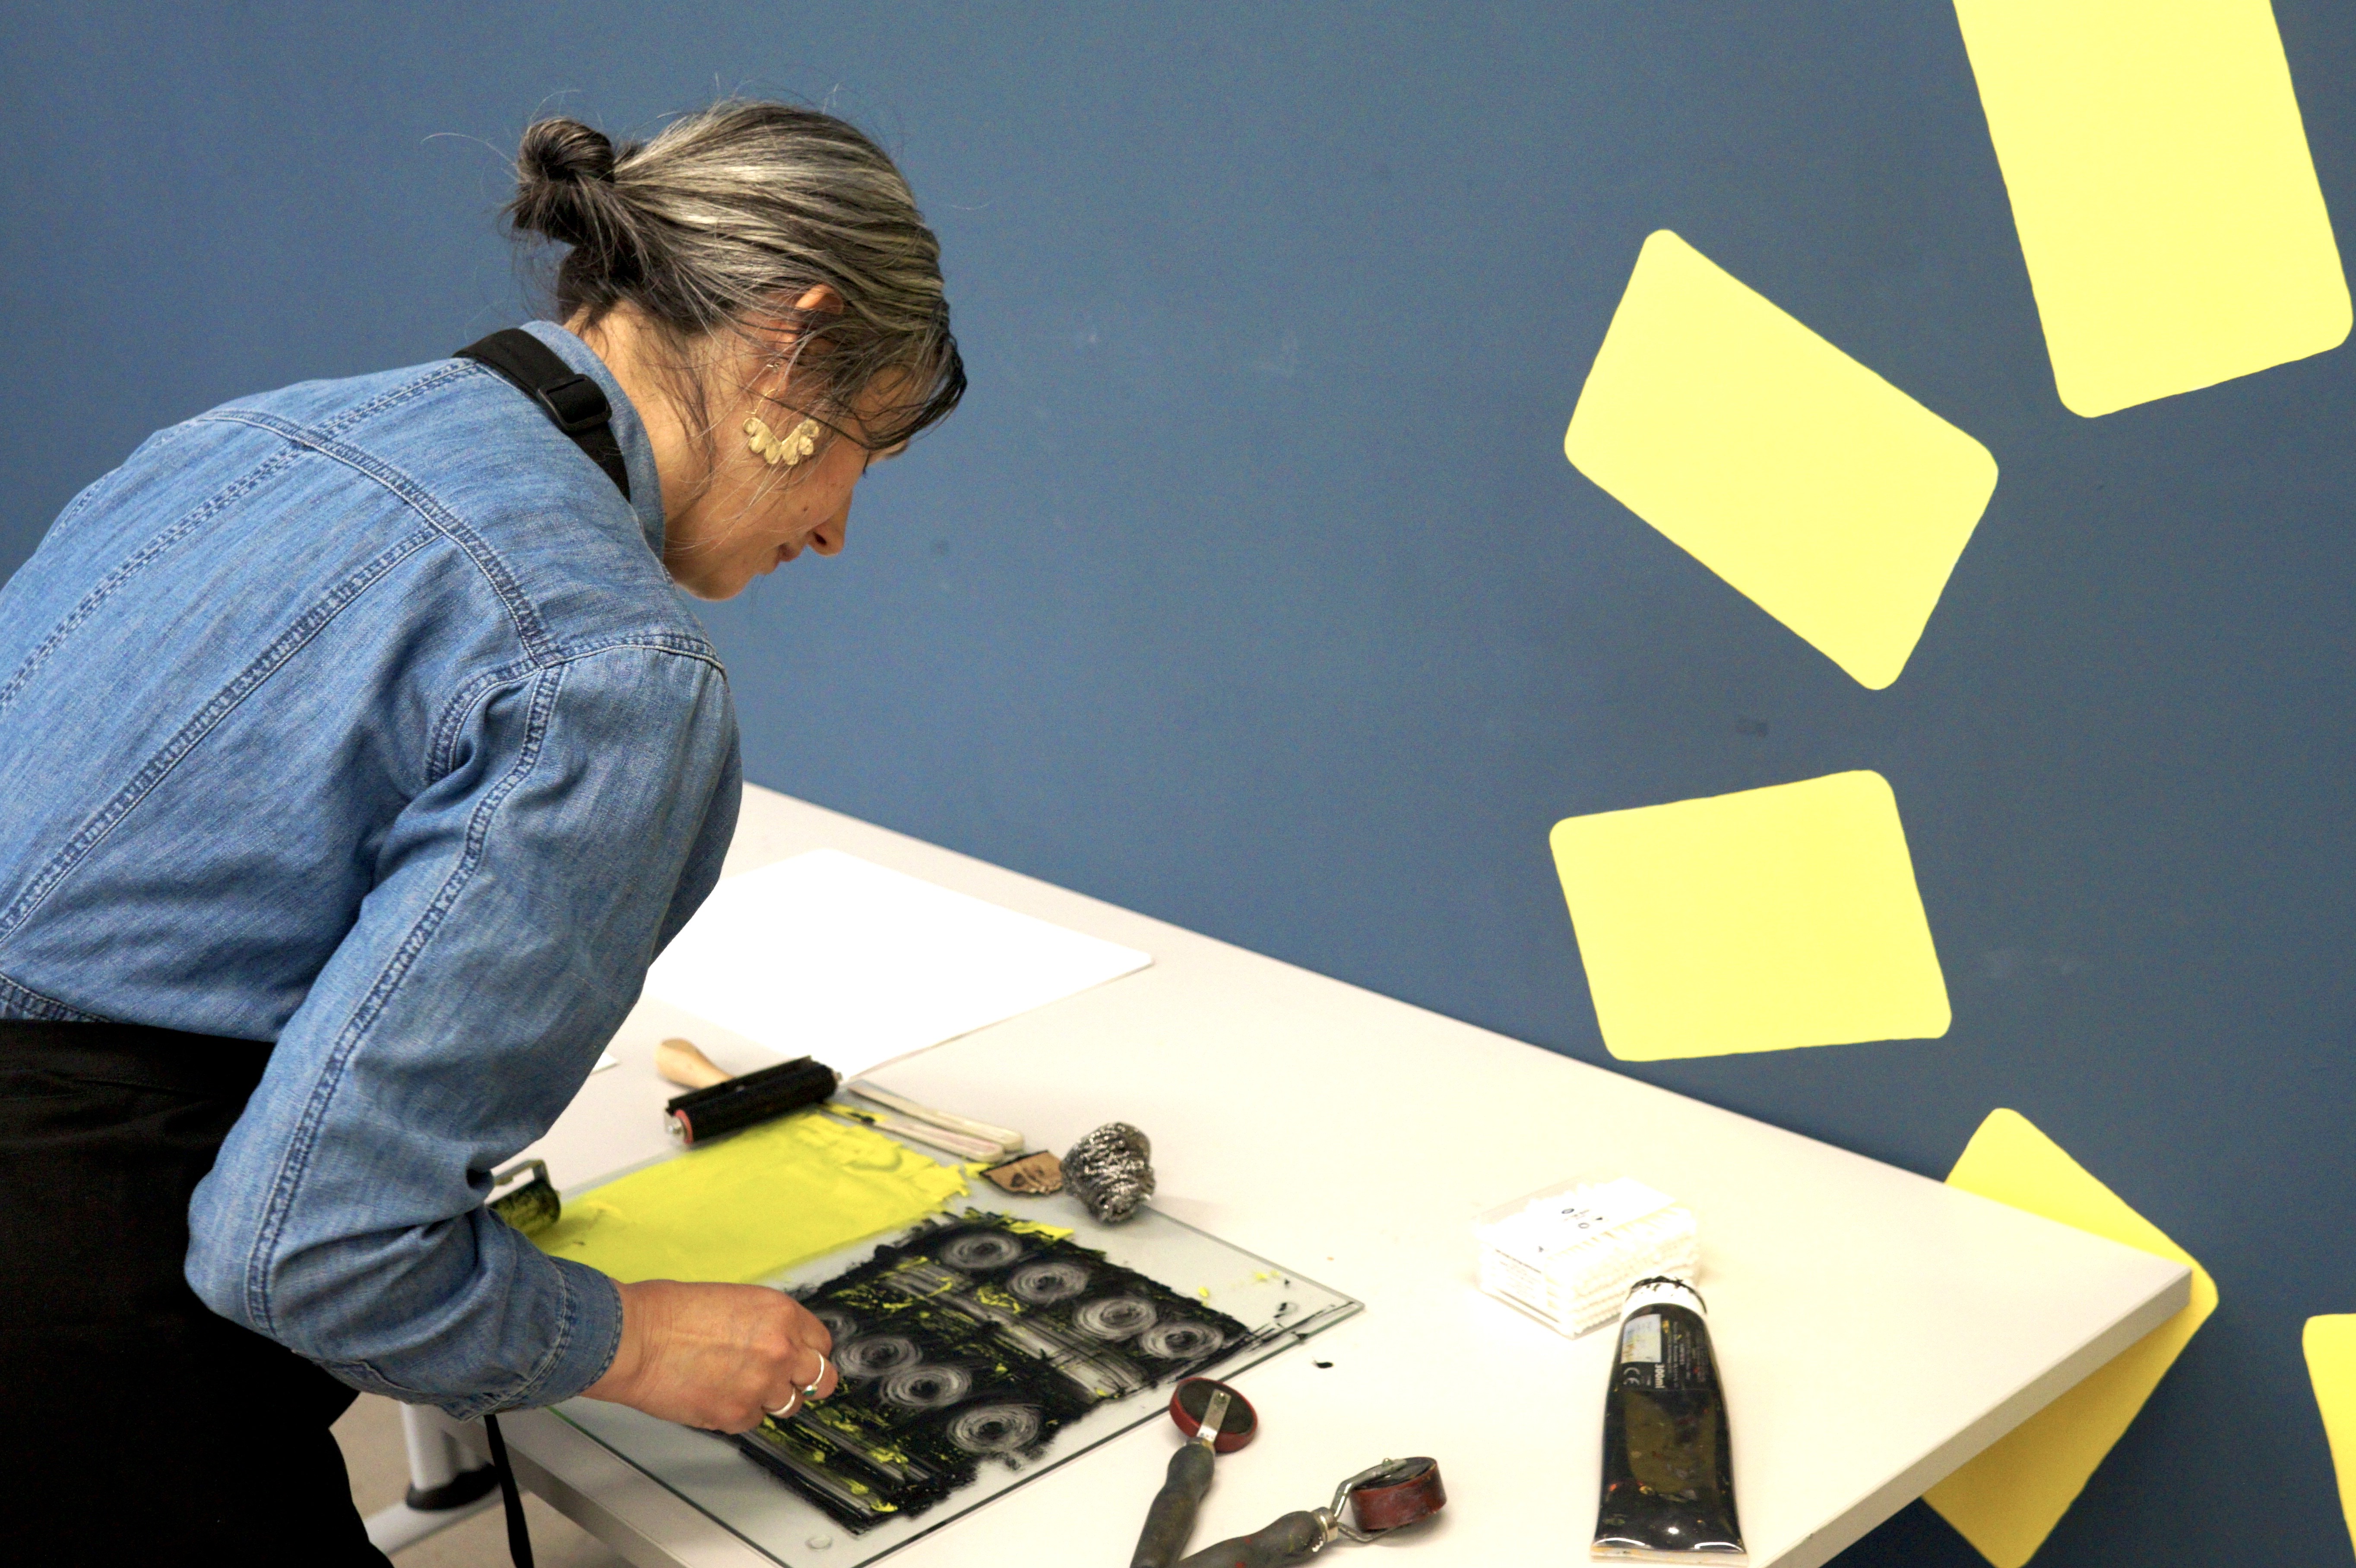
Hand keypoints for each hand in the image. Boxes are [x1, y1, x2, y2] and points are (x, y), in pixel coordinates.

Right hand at [580, 1279, 838, 1432]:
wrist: (634, 1340)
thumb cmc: (670, 1313)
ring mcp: (761, 1387)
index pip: (821, 1343)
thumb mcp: (735, 1301)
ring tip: (738, 1385)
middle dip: (805, 1380)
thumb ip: (766, 1325)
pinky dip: (739, 1413)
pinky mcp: (737, 1416)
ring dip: (770, 1398)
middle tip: (784, 1380)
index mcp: (781, 1314)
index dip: (808, 1352)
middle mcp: (781, 1350)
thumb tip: (781, 1344)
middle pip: (821, 1379)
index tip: (797, 1357)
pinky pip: (753, 1420)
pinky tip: (714, 1395)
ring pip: (788, 1404)